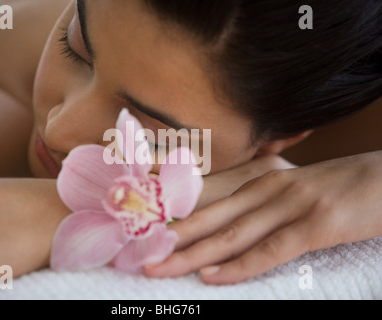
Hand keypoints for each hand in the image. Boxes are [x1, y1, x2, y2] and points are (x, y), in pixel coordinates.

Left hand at [144, 151, 381, 284]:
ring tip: (160, 268)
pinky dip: (239, 266)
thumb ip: (262, 205)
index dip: (176, 218)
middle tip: (140, 256)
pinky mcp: (315, 224)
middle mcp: (267, 189)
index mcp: (260, 181)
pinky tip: (214, 278)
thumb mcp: (292, 191)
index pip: (209, 202)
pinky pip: (270, 249)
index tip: (148, 234)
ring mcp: (290, 204)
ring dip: (192, 255)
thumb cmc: (337, 188)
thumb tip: (235, 225)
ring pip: (230, 234)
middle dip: (172, 240)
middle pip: (209, 219)